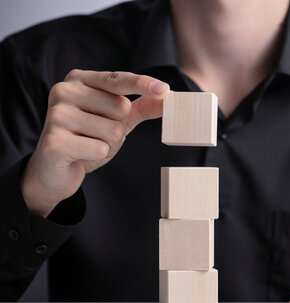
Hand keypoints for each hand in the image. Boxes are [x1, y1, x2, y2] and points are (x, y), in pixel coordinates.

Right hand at [21, 70, 169, 216]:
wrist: (54, 170)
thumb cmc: (88, 139)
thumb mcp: (118, 120)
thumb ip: (142, 107)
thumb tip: (168, 96)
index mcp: (79, 79)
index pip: (118, 79)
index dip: (143, 84)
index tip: (165, 90)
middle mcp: (64, 90)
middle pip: (122, 108)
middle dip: (118, 128)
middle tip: (95, 135)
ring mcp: (57, 114)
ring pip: (114, 131)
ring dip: (108, 144)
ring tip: (87, 145)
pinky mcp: (55, 140)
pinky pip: (100, 148)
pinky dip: (97, 156)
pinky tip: (79, 155)